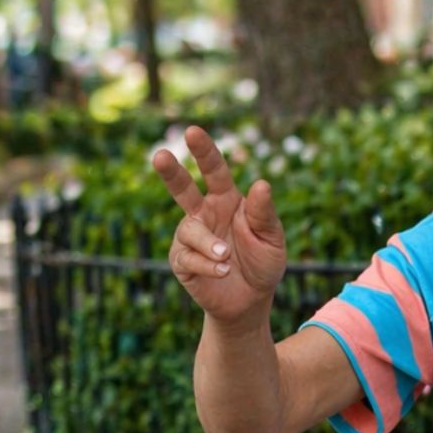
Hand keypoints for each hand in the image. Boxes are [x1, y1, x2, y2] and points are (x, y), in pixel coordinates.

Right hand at [152, 126, 285, 322]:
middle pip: (182, 188)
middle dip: (171, 172)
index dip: (204, 152)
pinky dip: (208, 264)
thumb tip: (261, 184)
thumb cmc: (263, 263)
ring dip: (209, 244)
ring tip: (227, 257)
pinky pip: (188, 258)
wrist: (251, 301)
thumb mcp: (272, 238)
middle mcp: (204, 214)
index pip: (215, 171)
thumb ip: (264, 213)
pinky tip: (223, 271)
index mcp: (227, 200)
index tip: (193, 131)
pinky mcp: (181, 261)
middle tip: (160, 155)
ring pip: (190, 230)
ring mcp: (190, 237)